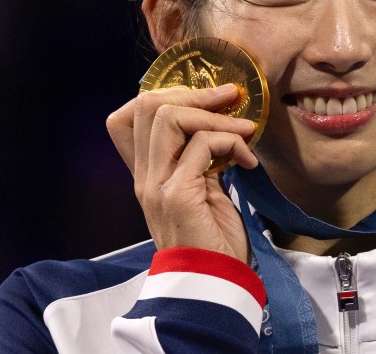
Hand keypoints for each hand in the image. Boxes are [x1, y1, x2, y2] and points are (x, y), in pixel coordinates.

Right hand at [106, 84, 258, 262]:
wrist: (213, 283)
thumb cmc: (214, 238)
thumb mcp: (204, 189)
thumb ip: (201, 159)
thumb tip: (221, 124)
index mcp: (147, 173)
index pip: (127, 117)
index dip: (166, 95)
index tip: (206, 102)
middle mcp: (144, 176)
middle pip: (146, 105)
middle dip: (195, 93)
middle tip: (230, 101)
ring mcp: (156, 185)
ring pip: (169, 116)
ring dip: (215, 116)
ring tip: (245, 131)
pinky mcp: (177, 195)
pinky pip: (202, 145)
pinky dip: (232, 142)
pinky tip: (248, 161)